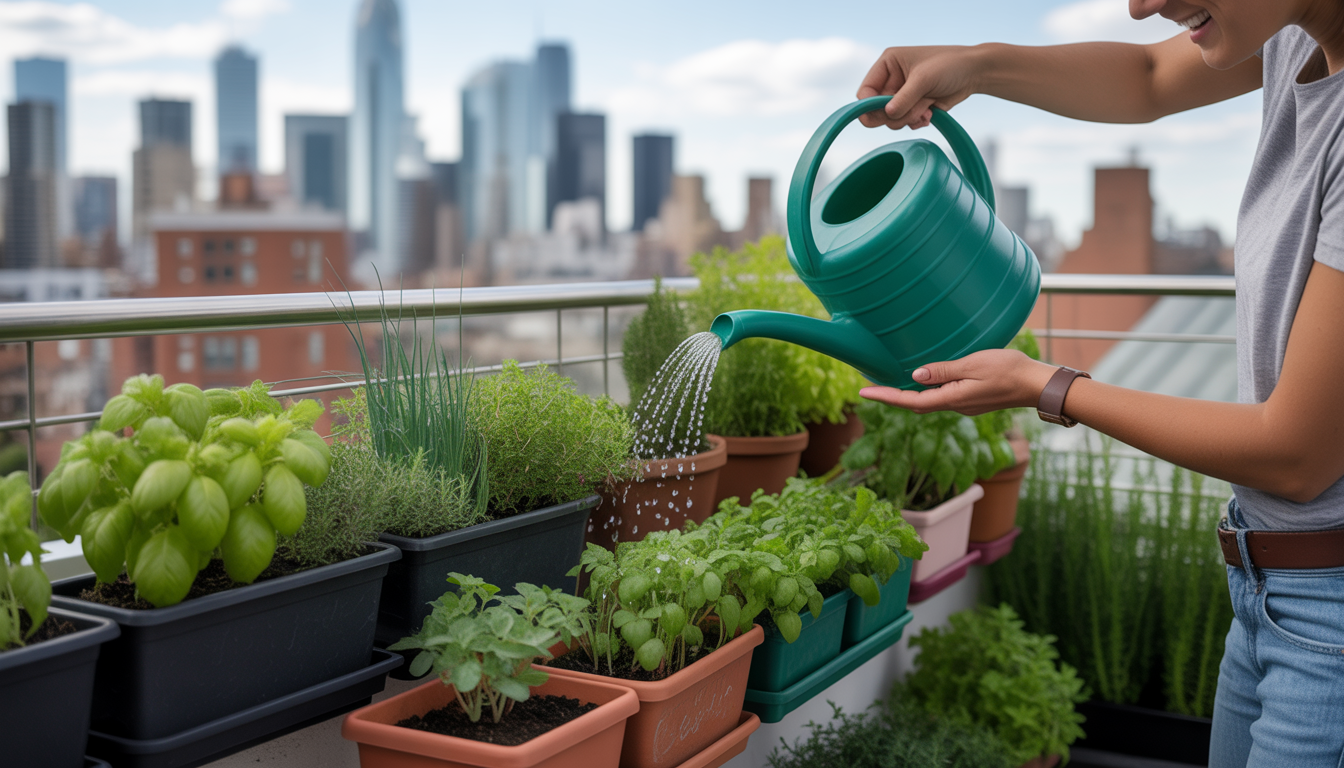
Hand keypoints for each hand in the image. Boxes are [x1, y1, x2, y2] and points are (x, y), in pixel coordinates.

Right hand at [857, 45, 983, 129]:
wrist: (974, 73)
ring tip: (926, 109)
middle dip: (895, 114)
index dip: (869, 106)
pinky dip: (916, 122)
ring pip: (891, 119)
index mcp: (887, 64)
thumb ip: (904, 98)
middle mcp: (891, 80)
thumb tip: (887, 115)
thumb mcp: (924, 79)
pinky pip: (905, 123)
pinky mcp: (913, 107)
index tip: (883, 114)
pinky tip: (930, 114)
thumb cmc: (950, 66)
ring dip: (909, 118)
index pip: (866, 91)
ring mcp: (902, 95)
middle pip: (876, 110)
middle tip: (912, 112)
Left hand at [860, 349, 1056, 415]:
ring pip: (928, 401)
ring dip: (907, 394)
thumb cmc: (1009, 370)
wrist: (1037, 384)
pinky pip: (941, 396)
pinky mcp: (971, 399)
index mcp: (952, 399)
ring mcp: (963, 404)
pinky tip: (921, 380)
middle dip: (891, 396)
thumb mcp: (973, 365)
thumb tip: (915, 376)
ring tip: (888, 383)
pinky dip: (925, 390)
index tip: (864, 392)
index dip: (885, 397)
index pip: (910, 401)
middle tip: (869, 387)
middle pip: (915, 404)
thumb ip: (943, 371)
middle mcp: (954, 405)